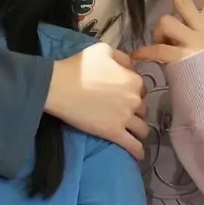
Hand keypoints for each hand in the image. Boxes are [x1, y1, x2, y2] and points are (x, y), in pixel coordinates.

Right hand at [45, 43, 148, 158]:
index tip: (126, 94)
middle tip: (127, 112)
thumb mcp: (104, 50)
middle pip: (143, 108)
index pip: (142, 87)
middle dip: (137, 111)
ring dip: (139, 130)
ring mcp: (125, 118)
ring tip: (135, 133)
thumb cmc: (80, 66)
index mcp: (134, 80)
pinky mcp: (114, 133)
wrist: (60, 86)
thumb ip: (122, 57)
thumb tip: (130, 66)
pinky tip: (139, 155)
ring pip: (142, 128)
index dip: (134, 90)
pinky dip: (138, 151)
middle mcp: (134, 100)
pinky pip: (132, 145)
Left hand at [134, 0, 203, 66]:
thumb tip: (161, 28)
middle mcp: (202, 29)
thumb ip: (183, 32)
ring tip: (161, 50)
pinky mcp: (182, 56)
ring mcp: (193, 41)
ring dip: (157, 35)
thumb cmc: (199, 73)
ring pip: (164, 22)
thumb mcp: (199, 46)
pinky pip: (156, 48)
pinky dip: (144, 52)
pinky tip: (138, 57)